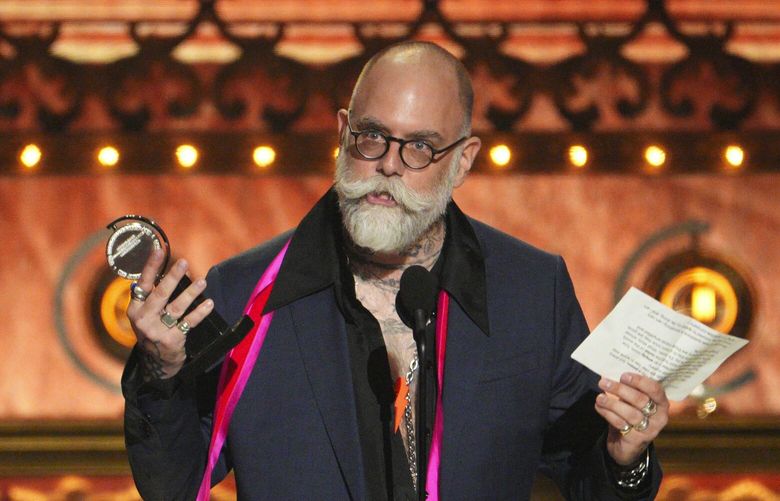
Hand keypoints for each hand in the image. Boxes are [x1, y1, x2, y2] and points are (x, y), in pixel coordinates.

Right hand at [126, 248, 214, 380]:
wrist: (156, 361)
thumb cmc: (153, 328)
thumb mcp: (144, 313)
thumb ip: (151, 294)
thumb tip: (168, 269)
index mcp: (135, 308)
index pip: (142, 284)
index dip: (151, 267)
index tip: (159, 250)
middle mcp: (143, 319)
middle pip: (160, 294)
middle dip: (173, 277)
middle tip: (184, 262)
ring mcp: (157, 331)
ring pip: (176, 308)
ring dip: (190, 293)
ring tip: (202, 281)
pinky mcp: (171, 340)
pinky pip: (188, 322)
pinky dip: (200, 312)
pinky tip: (209, 303)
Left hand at [595, 372, 668, 464]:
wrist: (627, 445)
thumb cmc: (631, 414)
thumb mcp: (632, 401)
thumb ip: (628, 387)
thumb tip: (611, 370)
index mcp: (661, 403)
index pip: (655, 389)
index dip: (639, 381)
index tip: (623, 375)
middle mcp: (659, 417)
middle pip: (641, 400)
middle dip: (620, 390)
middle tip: (604, 382)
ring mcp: (650, 430)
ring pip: (630, 413)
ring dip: (612, 403)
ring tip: (599, 397)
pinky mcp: (637, 440)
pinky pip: (621, 423)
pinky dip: (608, 413)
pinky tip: (599, 406)